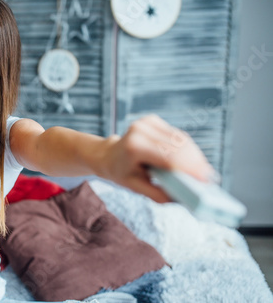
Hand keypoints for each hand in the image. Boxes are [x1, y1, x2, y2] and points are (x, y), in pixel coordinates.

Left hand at [101, 115, 216, 202]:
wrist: (108, 155)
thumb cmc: (123, 174)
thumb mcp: (137, 188)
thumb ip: (160, 194)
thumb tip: (185, 199)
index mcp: (134, 147)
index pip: (168, 156)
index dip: (189, 167)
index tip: (205, 180)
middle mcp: (140, 130)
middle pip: (178, 146)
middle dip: (196, 163)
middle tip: (210, 179)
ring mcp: (146, 122)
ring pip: (180, 139)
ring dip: (195, 155)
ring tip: (205, 172)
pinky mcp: (152, 120)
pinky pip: (176, 135)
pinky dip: (187, 148)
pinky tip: (194, 161)